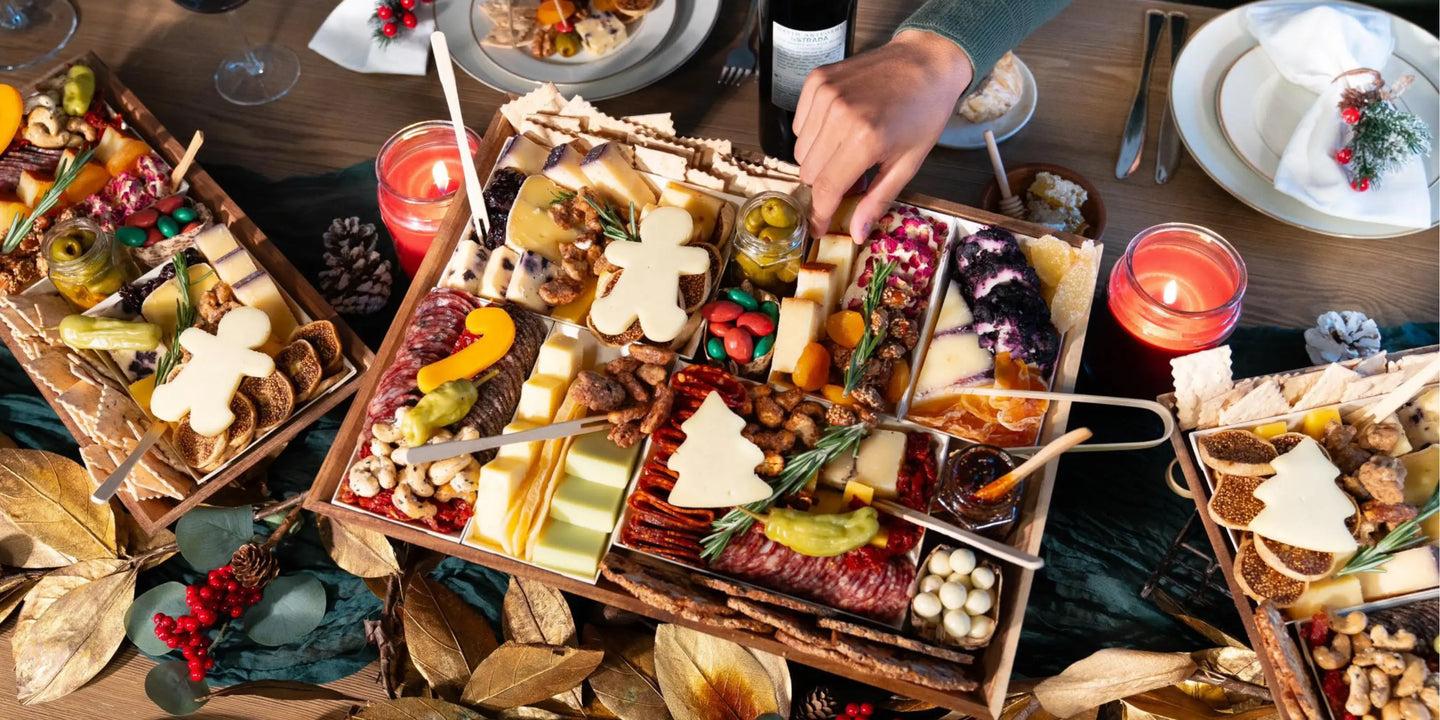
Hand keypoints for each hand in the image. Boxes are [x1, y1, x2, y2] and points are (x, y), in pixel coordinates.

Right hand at [793, 30, 972, 241]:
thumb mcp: (908, 163)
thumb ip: (877, 199)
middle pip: (809, 172)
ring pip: (800, 150)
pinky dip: (814, 133)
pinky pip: (800, 124)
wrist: (926, 61)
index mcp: (865, 139)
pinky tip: (839, 126)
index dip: (819, 213)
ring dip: (819, 158)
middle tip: (851, 175)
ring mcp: (825, 94)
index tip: (817, 227)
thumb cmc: (923, 113)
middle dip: (826, 182)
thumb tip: (856, 233)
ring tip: (847, 148)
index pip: (825, 188)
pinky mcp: (817, 80)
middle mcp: (839, 115)